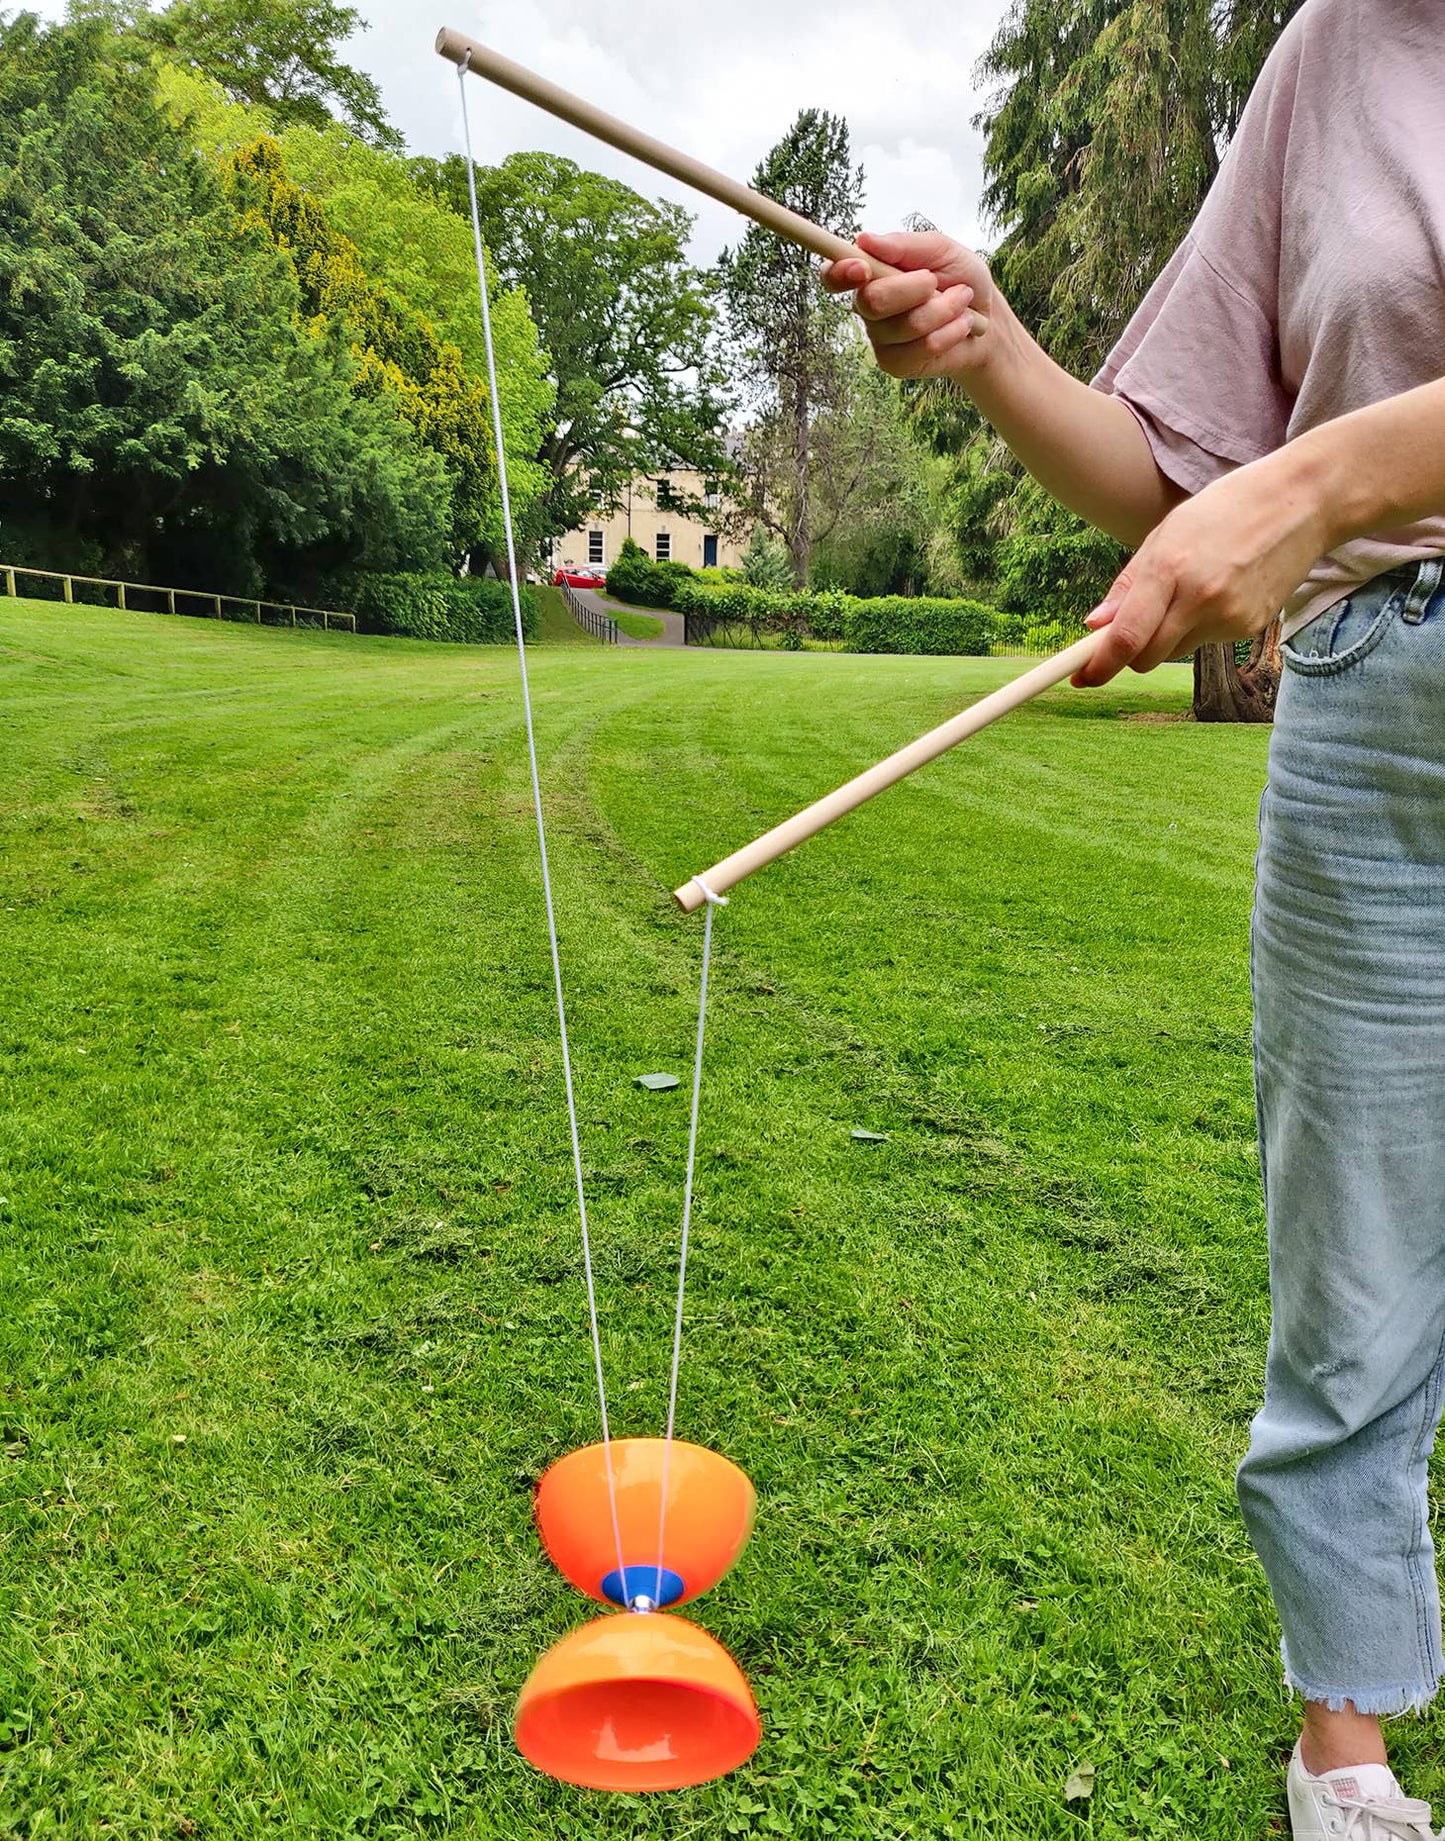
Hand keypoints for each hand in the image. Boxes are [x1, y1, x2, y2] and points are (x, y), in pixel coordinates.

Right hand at [821, 231, 994, 378]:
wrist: (987, 318)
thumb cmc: (959, 278)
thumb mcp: (941, 249)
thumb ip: (905, 245)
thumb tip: (864, 239)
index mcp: (870, 274)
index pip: (833, 276)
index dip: (839, 273)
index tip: (863, 268)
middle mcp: (867, 307)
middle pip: (871, 301)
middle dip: (915, 289)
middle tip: (936, 281)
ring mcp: (880, 338)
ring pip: (905, 325)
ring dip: (943, 309)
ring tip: (961, 302)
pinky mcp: (895, 364)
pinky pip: (920, 348)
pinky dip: (949, 333)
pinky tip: (960, 326)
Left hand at [1073, 447, 1333, 685]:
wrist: (1304, 502)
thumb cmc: (1226, 510)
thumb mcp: (1167, 533)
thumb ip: (1128, 584)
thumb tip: (1095, 625)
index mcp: (1171, 568)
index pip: (1126, 637)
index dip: (1099, 665)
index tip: (1080, 678)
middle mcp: (1200, 598)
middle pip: (1147, 657)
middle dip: (1131, 654)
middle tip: (1128, 634)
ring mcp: (1230, 616)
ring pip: (1177, 649)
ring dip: (1169, 634)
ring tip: (1193, 587)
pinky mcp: (1251, 627)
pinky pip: (1207, 640)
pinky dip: (1201, 625)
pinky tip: (1222, 589)